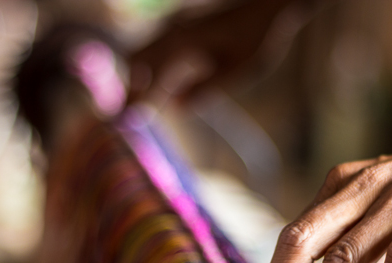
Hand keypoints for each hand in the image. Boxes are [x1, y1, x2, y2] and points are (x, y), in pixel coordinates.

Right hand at [128, 0, 296, 102]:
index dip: (137, 101)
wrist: (265, 5)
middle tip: (129, 116)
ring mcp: (175, 24)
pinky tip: (162, 86)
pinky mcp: (181, 24)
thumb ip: (205, 89)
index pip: (151, 77)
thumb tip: (176, 107)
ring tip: (141, 105)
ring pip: (142, 51)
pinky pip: (155, 46)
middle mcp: (173, 30)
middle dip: (131, 89)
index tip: (126, 122)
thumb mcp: (236, 71)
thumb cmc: (256, 38)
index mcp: (184, 43)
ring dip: (139, 78)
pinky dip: (150, 68)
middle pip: (136, 60)